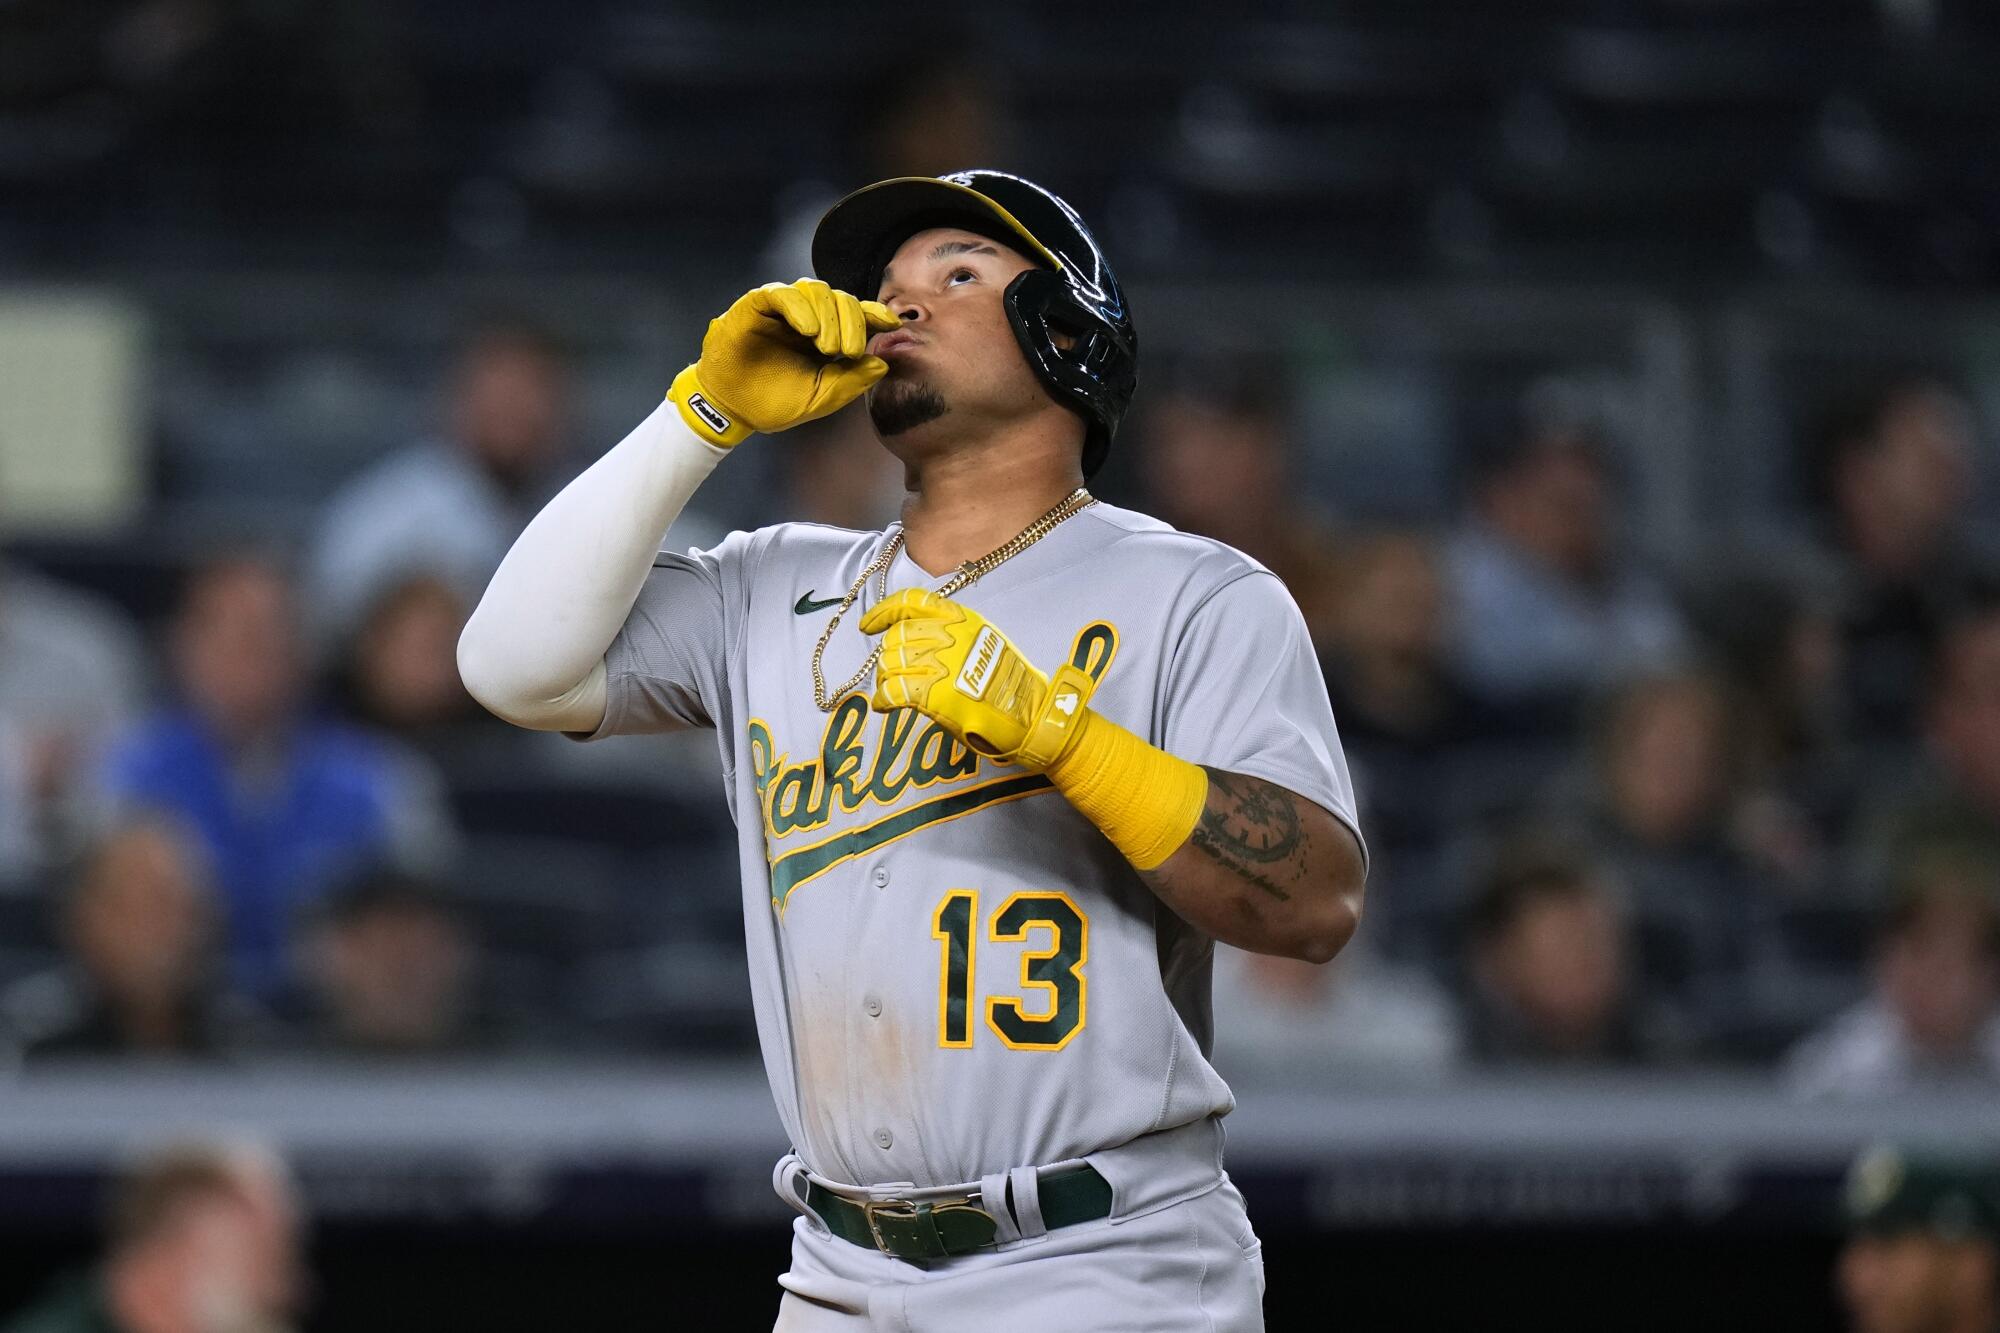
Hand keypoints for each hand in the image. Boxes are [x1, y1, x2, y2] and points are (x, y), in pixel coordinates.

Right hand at [668, 280, 900, 445]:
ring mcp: (781, 309)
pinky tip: (808, 330)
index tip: (894, 324)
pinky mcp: (755, 305)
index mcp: (825, 335)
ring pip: (815, 290)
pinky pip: (781, 293)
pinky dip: (799, 308)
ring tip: (828, 348)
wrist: (732, 411)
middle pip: (840, 299)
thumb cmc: (774, 402)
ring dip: (829, 316)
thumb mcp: (821, 397)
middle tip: (849, 352)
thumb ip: (852, 381)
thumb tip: (882, 363)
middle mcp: (806, 316)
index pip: (855, 314)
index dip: (875, 315)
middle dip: (852, 322)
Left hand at [859, 590, 1095, 770]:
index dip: (883, 612)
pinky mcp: (934, 694)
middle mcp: (949, 635)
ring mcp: (941, 664)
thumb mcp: (985, 642)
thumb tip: (914, 640)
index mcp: (962, 618)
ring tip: (893, 691)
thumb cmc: (1010, 685)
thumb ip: (952, 635)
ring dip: (886, 678)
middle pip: (897, 637)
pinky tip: (884, 706)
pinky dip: (883, 699)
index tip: (867, 625)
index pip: (912, 602)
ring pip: (890, 663)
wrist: (1031, 716)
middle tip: (892, 674)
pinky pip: (892, 691)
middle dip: (889, 657)